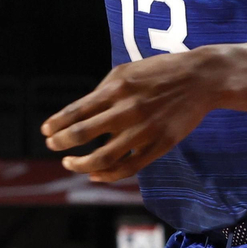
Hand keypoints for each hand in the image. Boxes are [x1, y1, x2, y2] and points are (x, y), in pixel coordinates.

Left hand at [42, 50, 224, 180]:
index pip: (76, 111)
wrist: (201, 79)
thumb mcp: (127, 72)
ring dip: (80, 164)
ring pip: (103, 157)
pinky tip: (95, 175)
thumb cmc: (159, 73)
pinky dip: (108, 175)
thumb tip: (78, 113)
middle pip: (83, 133)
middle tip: (52, 146)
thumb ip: (102, 91)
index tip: (45, 131)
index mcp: (116, 89)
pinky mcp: (160, 145)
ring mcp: (144, 130)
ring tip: (69, 163)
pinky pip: (128, 167)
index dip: (56, 124)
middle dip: (61, 142)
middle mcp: (127, 110)